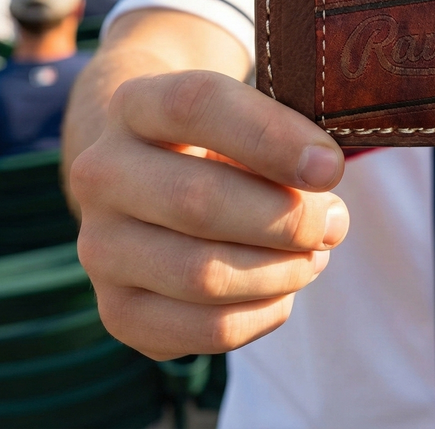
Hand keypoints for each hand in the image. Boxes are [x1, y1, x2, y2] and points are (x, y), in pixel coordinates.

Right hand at [71, 70, 348, 358]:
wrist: (155, 170)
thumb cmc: (223, 137)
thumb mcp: (247, 112)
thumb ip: (287, 141)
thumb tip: (327, 206)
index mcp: (135, 104)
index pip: (196, 105)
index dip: (272, 137)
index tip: (330, 167)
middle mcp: (101, 173)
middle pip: (197, 201)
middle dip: (286, 219)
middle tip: (334, 223)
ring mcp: (100, 247)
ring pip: (202, 275)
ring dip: (280, 271)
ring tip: (315, 254)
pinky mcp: (117, 311)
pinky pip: (204, 330)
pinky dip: (263, 313)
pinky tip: (284, 287)